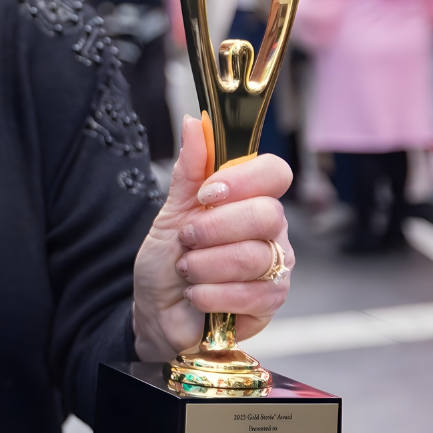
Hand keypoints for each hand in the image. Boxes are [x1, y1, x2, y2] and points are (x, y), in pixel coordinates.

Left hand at [132, 116, 293, 360]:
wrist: (157, 311)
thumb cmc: (168, 260)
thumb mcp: (172, 211)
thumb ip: (189, 170)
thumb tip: (193, 122)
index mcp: (251, 198)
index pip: (275, 172)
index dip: (244, 179)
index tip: (206, 194)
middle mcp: (271, 230)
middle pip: (267, 214)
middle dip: (213, 229)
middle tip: (186, 240)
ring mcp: (275, 266)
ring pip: (255, 257)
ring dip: (206, 266)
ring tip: (187, 271)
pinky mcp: (271, 302)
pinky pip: (253, 294)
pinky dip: (212, 294)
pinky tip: (196, 296)